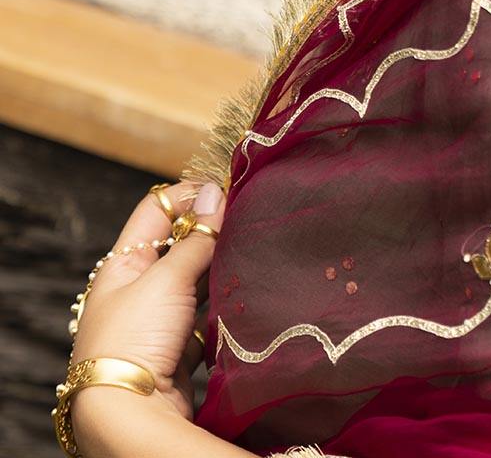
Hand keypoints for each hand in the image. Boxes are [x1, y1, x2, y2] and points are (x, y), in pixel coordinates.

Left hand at [68, 179, 225, 433]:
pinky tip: (243, 298)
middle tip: (247, 219)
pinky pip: (204, 318)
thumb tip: (214, 192)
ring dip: (219, 270)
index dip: (189, 196)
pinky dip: (222, 307)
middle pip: (178, 246)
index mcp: (122, 264)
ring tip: (251, 255)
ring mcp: (156, 322)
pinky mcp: (176, 352)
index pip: (156, 211)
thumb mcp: (166, 279)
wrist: (129, 417)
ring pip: (194, 282)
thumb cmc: (134, 340)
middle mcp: (136, 290)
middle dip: (211, 232)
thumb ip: (197, 238)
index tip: (227, 189)